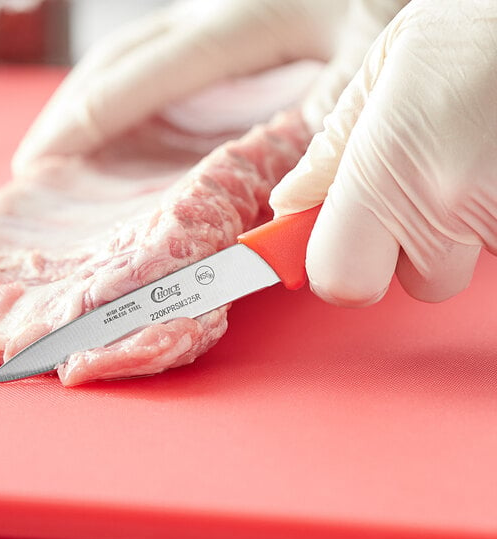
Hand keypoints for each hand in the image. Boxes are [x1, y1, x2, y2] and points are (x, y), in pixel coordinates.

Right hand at [12, 0, 364, 173]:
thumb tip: (285, 199)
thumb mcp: (371, 55)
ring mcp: (220, 15)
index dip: (84, 122)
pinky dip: (137, 99)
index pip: (139, 76)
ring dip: (97, 104)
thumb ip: (327, 123)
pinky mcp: (232, 25)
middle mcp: (215, 12)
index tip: (41, 161)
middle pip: (118, 60)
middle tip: (36, 160)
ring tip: (69, 148)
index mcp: (241, 18)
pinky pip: (167, 65)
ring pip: (137, 59)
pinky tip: (134, 128)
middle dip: (71, 111)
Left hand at [270, 0, 496, 305]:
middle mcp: (446, 205)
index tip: (331, 248)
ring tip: (463, 163)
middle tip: (412, 191)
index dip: (335, 269)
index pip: (341, 281)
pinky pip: (495, 245)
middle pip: (414, 282)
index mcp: (387, 169)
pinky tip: (487, 168)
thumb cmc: (471, 27)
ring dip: (453, 233)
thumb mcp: (381, 71)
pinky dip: (488, 219)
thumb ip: (330, 151)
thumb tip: (291, 203)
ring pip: (461, 265)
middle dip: (406, 250)